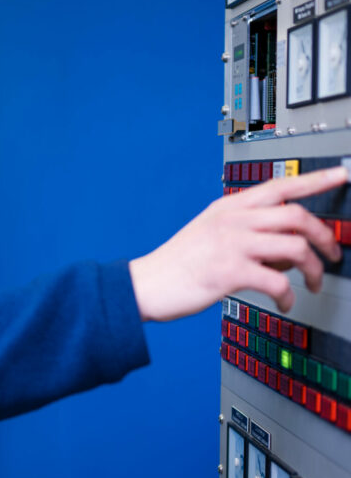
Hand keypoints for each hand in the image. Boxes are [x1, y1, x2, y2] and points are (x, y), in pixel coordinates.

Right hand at [129, 165, 348, 320]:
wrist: (146, 284)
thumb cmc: (177, 264)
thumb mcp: (209, 234)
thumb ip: (246, 233)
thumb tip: (287, 249)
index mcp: (227, 208)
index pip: (280, 185)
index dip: (315, 180)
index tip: (341, 174)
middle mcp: (231, 220)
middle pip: (296, 215)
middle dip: (324, 236)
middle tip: (331, 255)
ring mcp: (231, 245)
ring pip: (294, 247)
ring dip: (314, 269)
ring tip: (313, 284)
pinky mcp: (229, 272)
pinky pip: (278, 282)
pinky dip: (289, 296)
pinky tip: (285, 303)